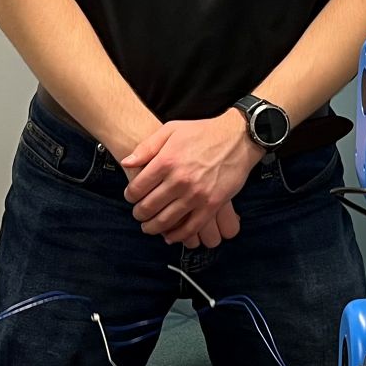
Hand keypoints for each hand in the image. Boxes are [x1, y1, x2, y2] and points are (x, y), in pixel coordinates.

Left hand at [122, 113, 261, 243]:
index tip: (131, 197)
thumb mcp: (171, 130)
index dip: (130, 196)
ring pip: (166, 221)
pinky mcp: (212, 205)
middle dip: (139, 214)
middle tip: (138, 214)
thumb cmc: (203, 132)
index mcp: (166, 161)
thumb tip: (127, 163)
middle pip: (148, 207)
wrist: (238, 138)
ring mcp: (196, 195)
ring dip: (153, 227)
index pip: (137, 188)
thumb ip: (146, 147)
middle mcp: (179, 180)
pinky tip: (170, 236)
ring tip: (149, 226)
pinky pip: (190, 228)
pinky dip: (177, 236)